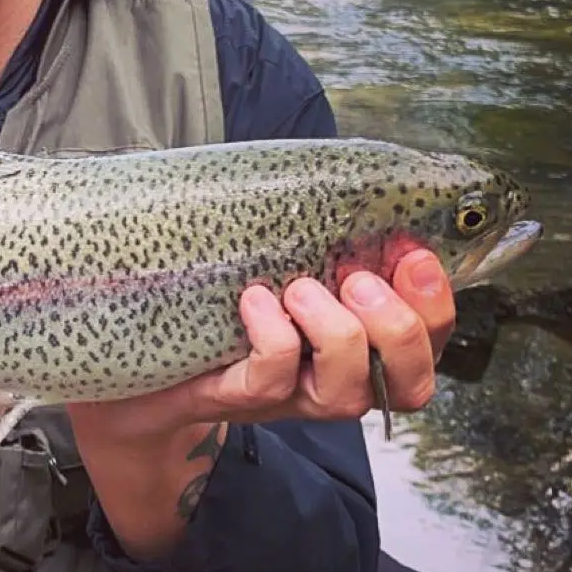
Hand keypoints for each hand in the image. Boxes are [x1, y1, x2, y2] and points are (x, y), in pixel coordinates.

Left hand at [66, 250, 453, 560]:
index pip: (432, 339)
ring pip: (348, 390)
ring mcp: (291, 397)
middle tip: (355, 279)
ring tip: (298, 288)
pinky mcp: (239, 400)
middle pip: (413, 381)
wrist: (135, 364)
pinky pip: (274, 377)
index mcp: (361, 341)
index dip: (437, 301)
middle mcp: (337, 380)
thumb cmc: (216, 302)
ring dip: (337, 332)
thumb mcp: (276, 260)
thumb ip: (314, 231)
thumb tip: (340, 171)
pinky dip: (272, 336)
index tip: (411, 253)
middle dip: (400, 327)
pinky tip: (252, 302)